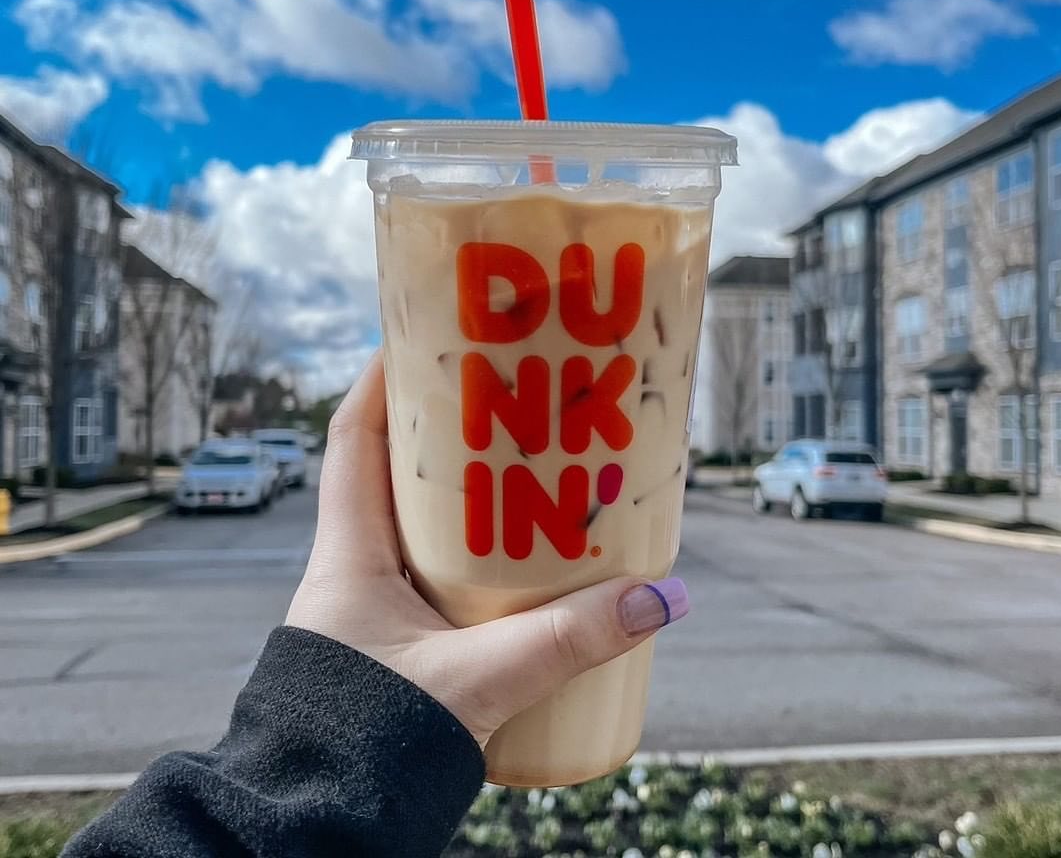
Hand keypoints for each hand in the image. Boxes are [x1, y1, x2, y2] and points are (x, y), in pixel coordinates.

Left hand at [286, 352, 688, 747]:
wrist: (318, 826)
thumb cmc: (365, 746)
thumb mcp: (474, 682)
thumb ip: (564, 643)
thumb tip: (658, 598)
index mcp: (348, 553)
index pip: (354, 436)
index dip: (383, 380)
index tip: (423, 335)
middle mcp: (355, 567)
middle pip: (399, 471)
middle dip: (451, 432)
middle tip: (513, 402)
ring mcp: (376, 606)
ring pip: (423, 526)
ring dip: (472, 498)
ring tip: (534, 471)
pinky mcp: (401, 642)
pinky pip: (442, 577)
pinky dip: (481, 560)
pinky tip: (529, 567)